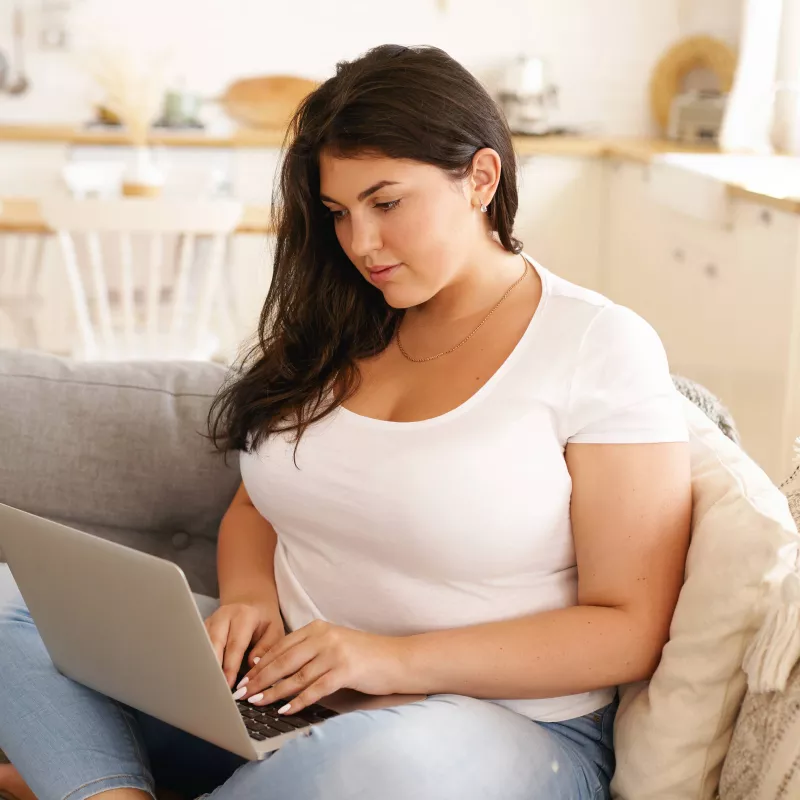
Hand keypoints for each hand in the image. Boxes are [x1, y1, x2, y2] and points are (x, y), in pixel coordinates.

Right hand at [204, 599, 284, 688]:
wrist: (251, 602)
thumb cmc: (264, 620)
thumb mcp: (274, 630)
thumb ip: (266, 647)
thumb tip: (253, 665)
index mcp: (244, 615)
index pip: (235, 644)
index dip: (230, 666)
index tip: (228, 684)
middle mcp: (224, 616)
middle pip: (214, 644)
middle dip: (214, 667)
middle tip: (215, 688)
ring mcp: (211, 620)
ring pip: (203, 645)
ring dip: (205, 665)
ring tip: (208, 685)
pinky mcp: (203, 627)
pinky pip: (199, 645)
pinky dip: (201, 660)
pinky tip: (203, 676)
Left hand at [233, 620, 406, 714]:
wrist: (397, 658)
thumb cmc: (364, 655)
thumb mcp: (333, 645)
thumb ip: (309, 651)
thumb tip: (277, 669)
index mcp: (317, 628)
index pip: (281, 646)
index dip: (260, 664)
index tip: (244, 677)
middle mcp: (324, 636)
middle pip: (283, 660)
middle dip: (259, 678)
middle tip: (241, 693)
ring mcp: (334, 652)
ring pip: (296, 675)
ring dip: (273, 691)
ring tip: (256, 702)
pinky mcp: (345, 670)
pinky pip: (315, 688)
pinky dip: (297, 701)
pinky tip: (285, 709)